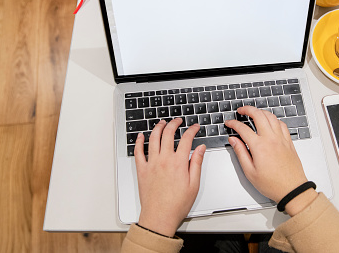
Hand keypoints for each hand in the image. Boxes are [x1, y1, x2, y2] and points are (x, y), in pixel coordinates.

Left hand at [134, 119, 205, 236]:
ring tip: (162, 123)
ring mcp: (151, 164)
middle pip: (168, 134)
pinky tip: (140, 136)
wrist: (159, 217)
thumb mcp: (194, 184)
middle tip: (178, 120)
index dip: (192, 130)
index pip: (186, 139)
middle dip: (174, 123)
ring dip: (158, 128)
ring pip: (153, 139)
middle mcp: (164, 160)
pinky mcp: (142, 170)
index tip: (195, 127)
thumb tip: (200, 149)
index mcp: (178, 163)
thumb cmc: (177, 204)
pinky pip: (138, 152)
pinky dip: (138, 142)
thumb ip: (197, 163)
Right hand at [225, 106, 316, 214]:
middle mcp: (271, 139)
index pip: (243, 129)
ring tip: (254, 113)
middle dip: (247, 109)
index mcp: (259, 146)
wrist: (292, 189)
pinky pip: (281, 124)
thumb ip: (240, 153)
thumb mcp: (250, 172)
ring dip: (261, 111)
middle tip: (241, 111)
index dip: (233, 124)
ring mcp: (281, 139)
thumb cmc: (272, 184)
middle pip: (258, 115)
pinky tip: (270, 121)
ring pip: (271, 117)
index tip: (229, 123)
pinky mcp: (288, 142)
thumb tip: (234, 141)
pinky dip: (274, 119)